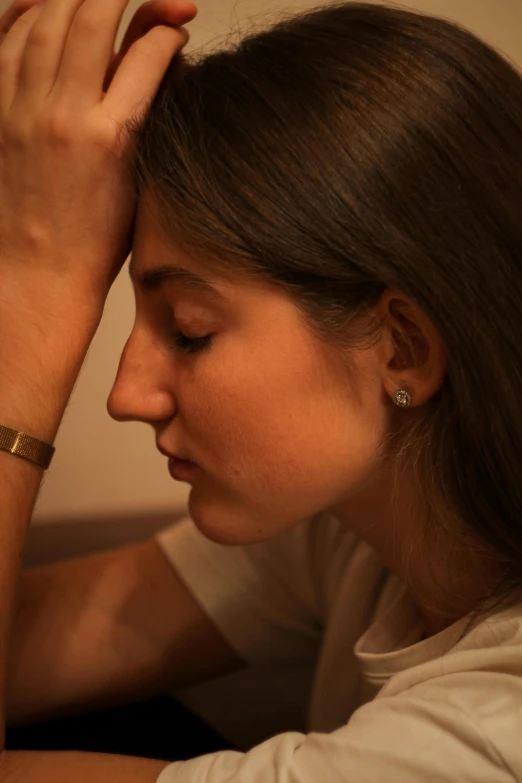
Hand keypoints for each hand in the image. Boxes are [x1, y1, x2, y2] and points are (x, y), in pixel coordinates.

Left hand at [0, 0, 195, 320]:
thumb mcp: (137, 175)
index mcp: (110, 139)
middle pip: (91, 17)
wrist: (39, 271)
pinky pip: (5, 40)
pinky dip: (25, 12)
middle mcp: (63, 117)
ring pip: (44, 19)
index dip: (167, 30)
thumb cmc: (95, 238)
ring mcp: (21, 111)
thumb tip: (164, 53)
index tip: (177, 29)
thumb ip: (147, 107)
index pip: (147, 54)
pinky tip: (44, 5)